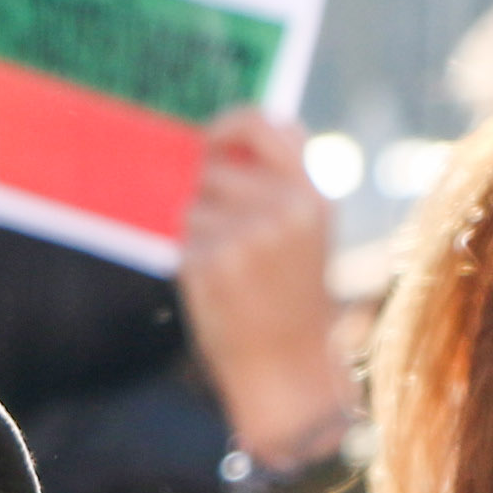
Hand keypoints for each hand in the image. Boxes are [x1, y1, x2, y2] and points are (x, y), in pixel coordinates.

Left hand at [175, 111, 348, 473]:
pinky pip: (180, 238)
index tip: (210, 140)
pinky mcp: (212, 262)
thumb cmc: (289, 297)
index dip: (229, 125)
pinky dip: (190, 258)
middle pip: (213, 169)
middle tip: (227, 235)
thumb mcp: (303, 232)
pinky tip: (218, 286)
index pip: (266, 125)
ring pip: (191, 205)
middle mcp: (284, 210)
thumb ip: (275, 184)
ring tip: (231, 268)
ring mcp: (247, 235)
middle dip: (207, 196)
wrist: (287, 367)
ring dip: (198, 232)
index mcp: (312, 197)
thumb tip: (216, 141)